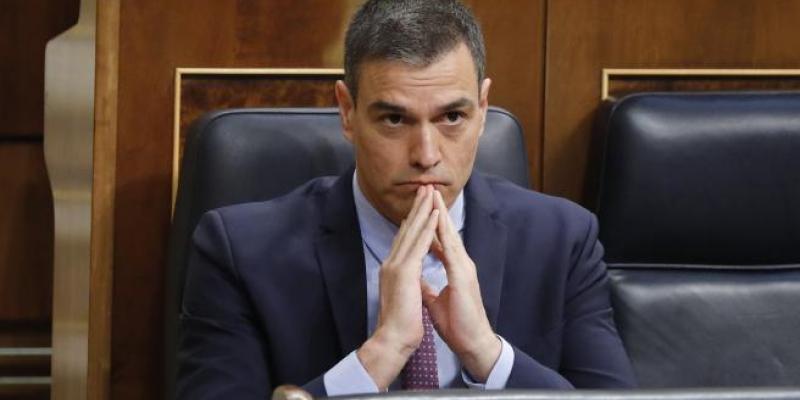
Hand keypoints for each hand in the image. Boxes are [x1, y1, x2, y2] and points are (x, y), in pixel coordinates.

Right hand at [357, 185, 439, 389]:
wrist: (393, 339)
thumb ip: (408, 286)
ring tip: (429, 192)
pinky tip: (434, 214)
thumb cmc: (400, 325)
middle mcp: (392, 263)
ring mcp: (396, 265)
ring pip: (412, 231)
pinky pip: (418, 243)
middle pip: (406, 229)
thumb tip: (413, 282)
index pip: (405, 241)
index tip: (420, 207)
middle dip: (417, 208)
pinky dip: (427, 227)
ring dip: (422, 210)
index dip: (413, 222)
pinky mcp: (405, 271)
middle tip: (424, 189)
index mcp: (393, 270)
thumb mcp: (405, 299)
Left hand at [422, 190, 500, 381]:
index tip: (421, 206)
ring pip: (450, 235)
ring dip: (440, 215)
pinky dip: (444, 235)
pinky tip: (437, 222)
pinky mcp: (463, 277)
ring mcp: (464, 268)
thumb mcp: (436, 301)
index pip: (441, 239)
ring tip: (432, 196)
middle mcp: (461, 264)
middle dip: (436, 210)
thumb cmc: (457, 324)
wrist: (472, 342)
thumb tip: (419, 281)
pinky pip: (452, 251)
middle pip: (446, 231)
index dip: (431, 222)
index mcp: (455, 268)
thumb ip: (429, 288)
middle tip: (427, 189)